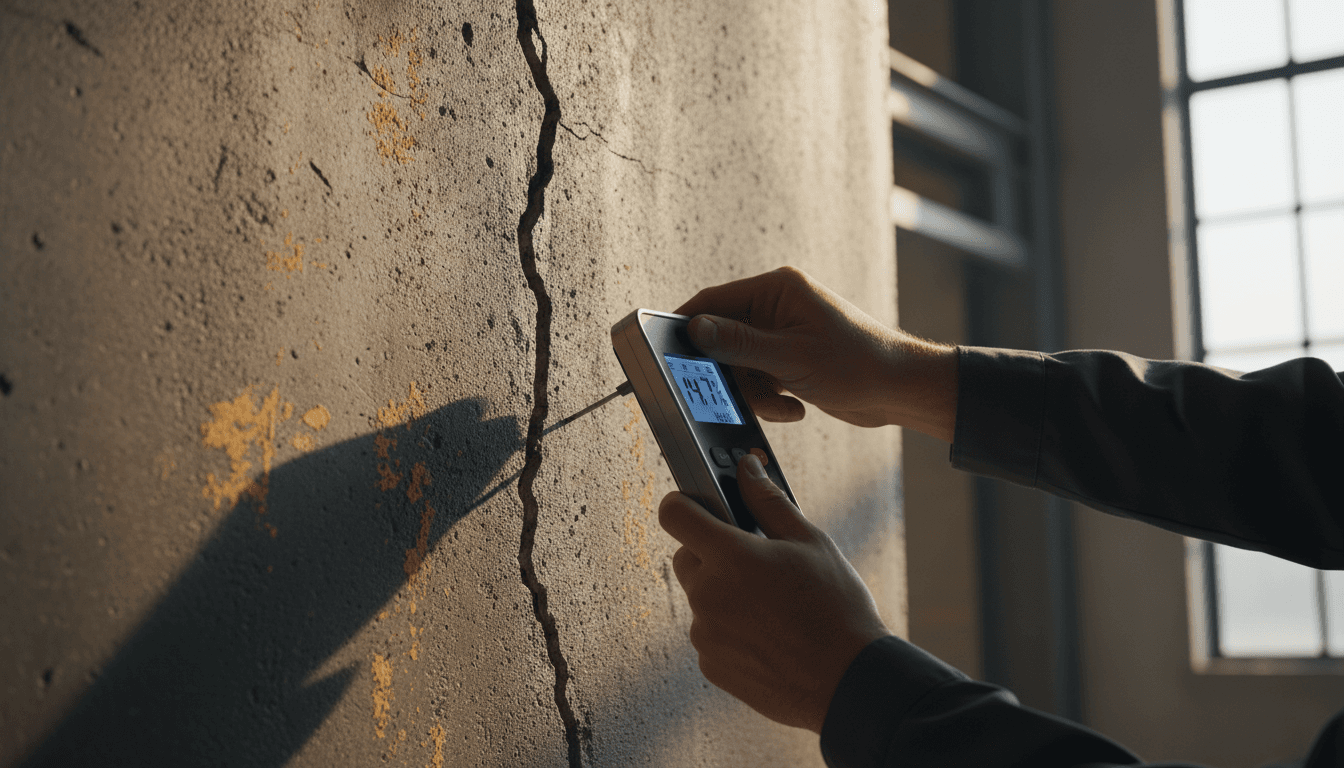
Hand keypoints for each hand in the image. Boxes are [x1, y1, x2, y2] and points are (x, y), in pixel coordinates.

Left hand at [659, 453, 890, 732]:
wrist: (849, 682)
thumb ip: (768, 500)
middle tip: (756, 563)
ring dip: (723, 593)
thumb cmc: (836, 609)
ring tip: (771, 605)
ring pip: (700, 597)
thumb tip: (747, 467)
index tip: (699, 506)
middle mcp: (708, 594)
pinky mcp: (710, 664)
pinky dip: (728, 629)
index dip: (684, 504)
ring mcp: (705, 633)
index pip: (674, 513)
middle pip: (686, 556)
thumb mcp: (810, 541)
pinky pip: (709, 633)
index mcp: (730, 556)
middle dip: (713, 553)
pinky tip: (767, 634)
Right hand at [676, 266, 957, 440]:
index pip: (713, 301)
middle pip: (724, 339)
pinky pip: (759, 380)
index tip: (664, 350)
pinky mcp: (790, 360)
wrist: (900, 391)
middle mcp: (778, 307)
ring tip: (784, 402)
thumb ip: (738, 344)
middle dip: (731, 372)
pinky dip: (770, 399)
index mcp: (777, 289)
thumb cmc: (858, 363)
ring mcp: (783, 335)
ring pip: (740, 366)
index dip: (687, 326)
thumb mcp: (790, 357)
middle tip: (739, 392)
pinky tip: (795, 406)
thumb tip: (694, 328)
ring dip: (755, 392)